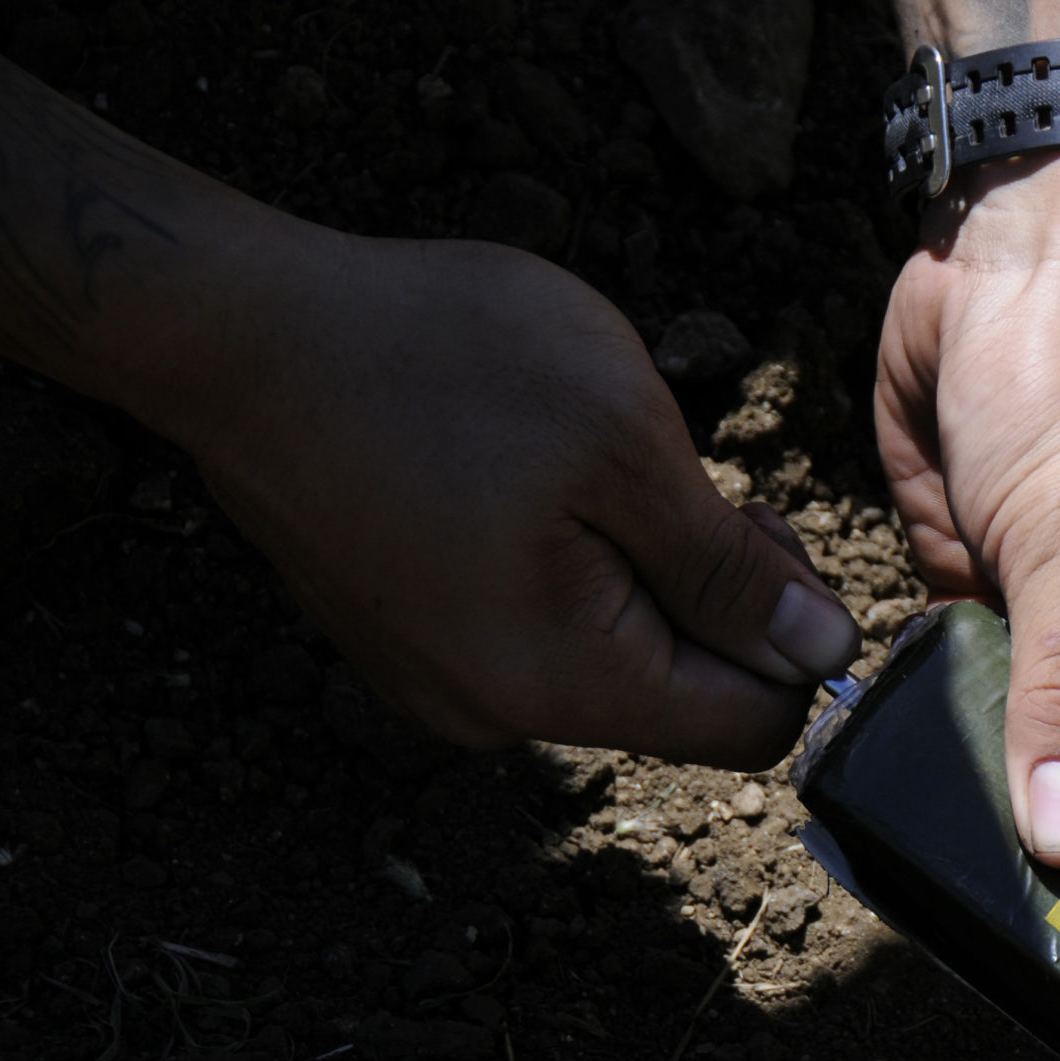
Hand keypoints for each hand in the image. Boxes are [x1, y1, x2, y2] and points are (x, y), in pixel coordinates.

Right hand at [156, 225, 858, 768]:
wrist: (235, 331)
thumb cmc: (432, 360)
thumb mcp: (625, 442)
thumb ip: (732, 568)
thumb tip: (825, 654)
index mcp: (564, 680)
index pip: (752, 729)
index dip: (790, 639)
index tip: (753, 528)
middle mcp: (497, 715)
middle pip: (682, 700)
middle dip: (710, 599)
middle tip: (672, 478)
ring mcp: (440, 685)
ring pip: (609, 659)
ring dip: (634, 573)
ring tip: (578, 469)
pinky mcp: (408, 643)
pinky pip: (535, 632)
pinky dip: (564, 567)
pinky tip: (518, 481)